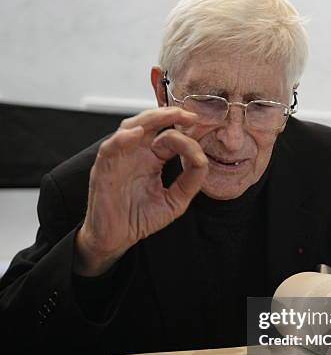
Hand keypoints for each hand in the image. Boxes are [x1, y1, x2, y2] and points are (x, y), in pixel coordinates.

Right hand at [74, 108, 208, 275]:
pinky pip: (110, 148)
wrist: (117, 239)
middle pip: (149, 124)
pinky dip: (122, 139)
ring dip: (149, 119)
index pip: (169, 137)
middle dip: (169, 115)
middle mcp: (135, 154)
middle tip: (190, 115)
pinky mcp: (103, 170)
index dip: (185, 134)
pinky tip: (137, 134)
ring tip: (168, 115)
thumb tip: (202, 160)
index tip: (201, 138)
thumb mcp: (175, 200)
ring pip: (130, 127)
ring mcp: (119, 160)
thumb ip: (190, 181)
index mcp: (152, 159)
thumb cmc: (140, 218)